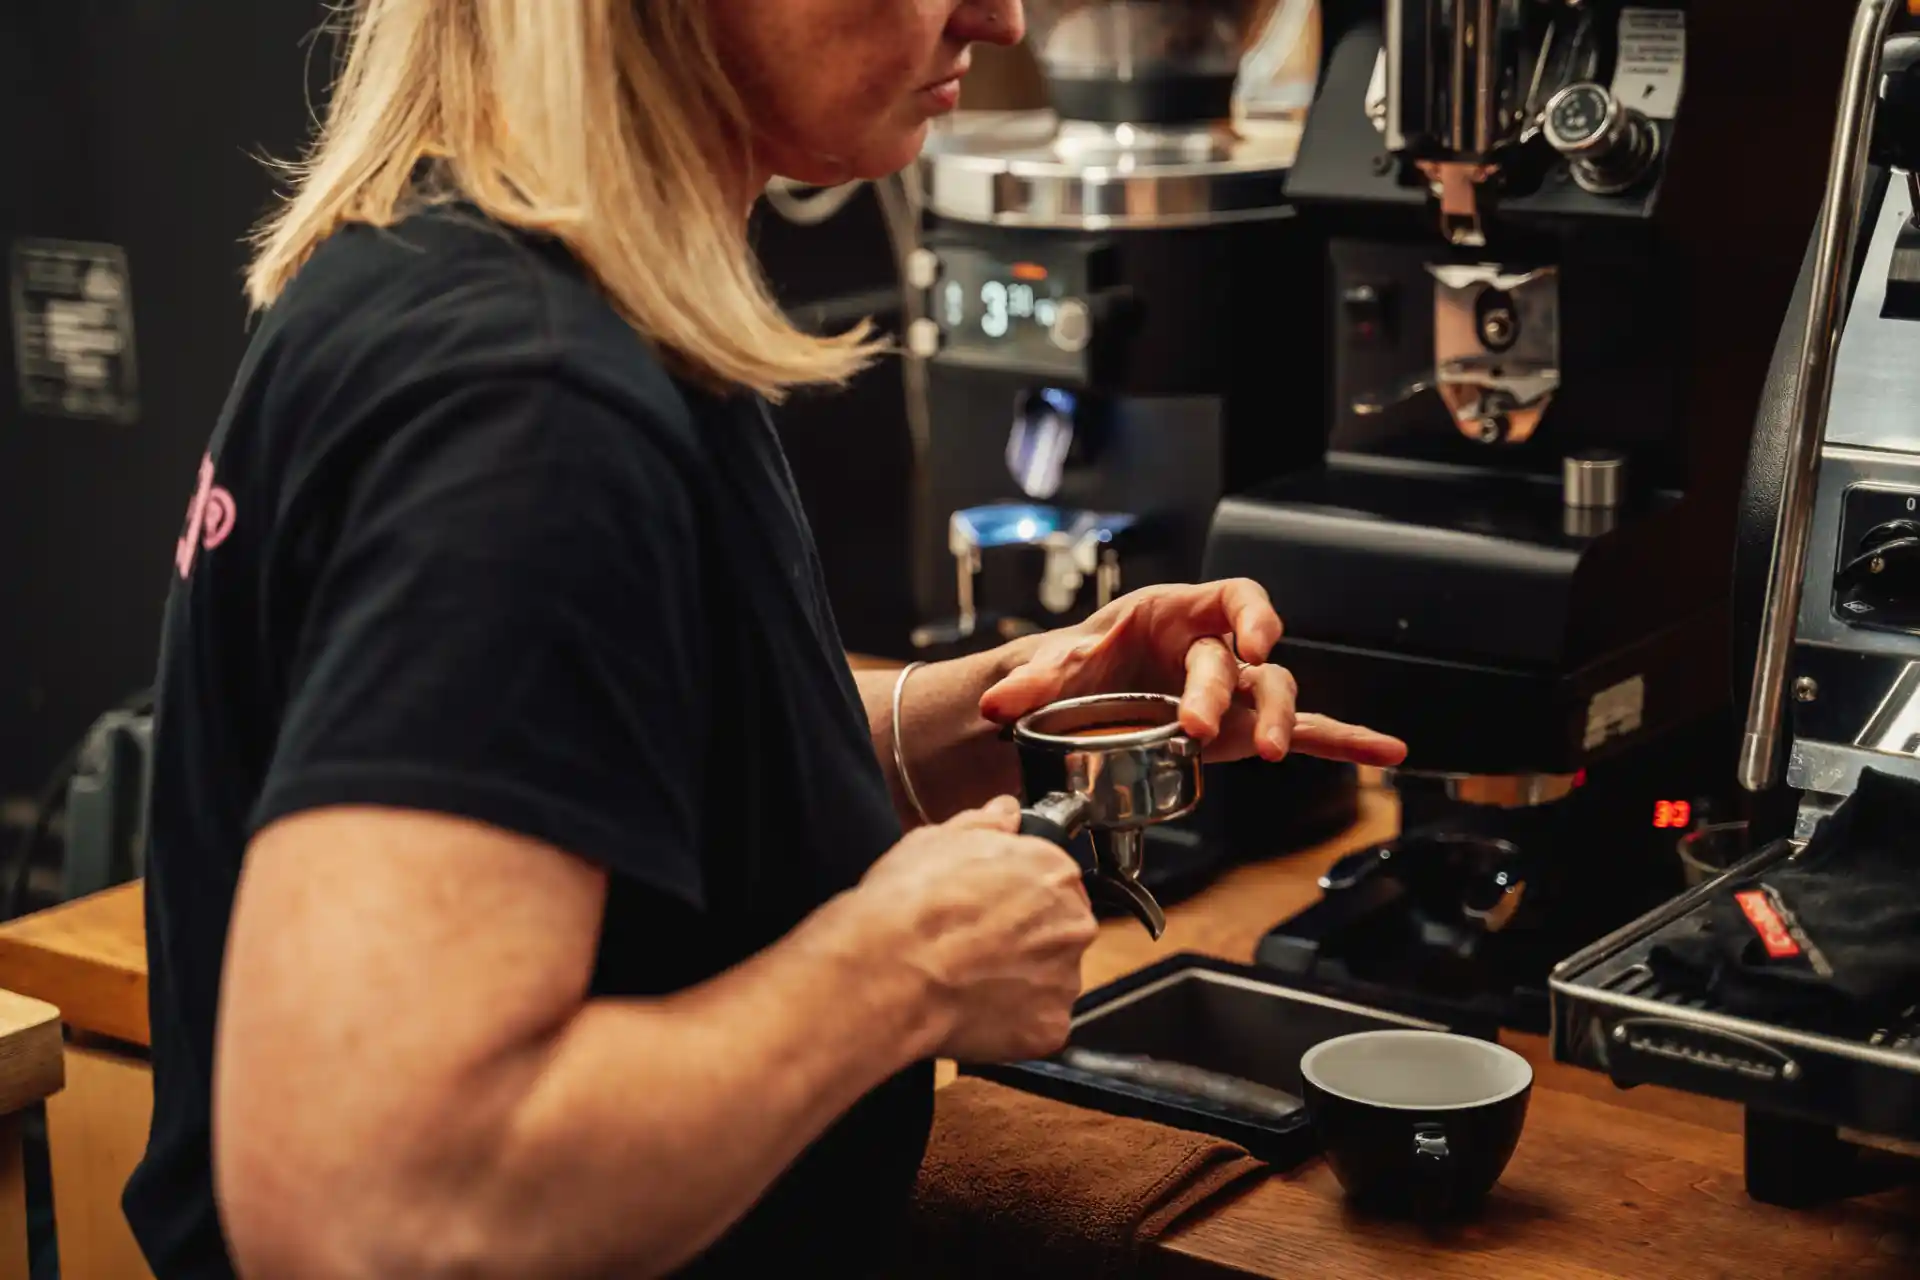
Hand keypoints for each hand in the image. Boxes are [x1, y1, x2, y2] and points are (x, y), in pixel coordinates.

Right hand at [855, 796, 1096, 1062]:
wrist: (889, 969)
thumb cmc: (909, 903)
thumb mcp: (935, 840)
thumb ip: (983, 825)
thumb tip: (1004, 812)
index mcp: (1053, 871)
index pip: (1054, 881)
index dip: (1018, 896)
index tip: (991, 907)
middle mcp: (1071, 923)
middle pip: (1059, 932)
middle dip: (1026, 939)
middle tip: (976, 946)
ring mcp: (1063, 980)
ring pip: (1050, 980)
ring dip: (1020, 982)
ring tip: (968, 980)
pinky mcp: (1049, 1027)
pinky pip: (1037, 1026)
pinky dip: (1012, 1023)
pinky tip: (973, 1010)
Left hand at [978, 580, 1408, 766]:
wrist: (1084, 698)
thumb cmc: (1086, 665)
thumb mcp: (1058, 667)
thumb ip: (1031, 681)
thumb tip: (996, 701)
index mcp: (1182, 614)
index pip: (1236, 598)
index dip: (1249, 615)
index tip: (1247, 641)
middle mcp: (1219, 649)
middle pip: (1243, 664)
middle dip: (1224, 692)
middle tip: (1197, 726)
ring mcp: (1236, 693)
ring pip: (1276, 697)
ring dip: (1280, 724)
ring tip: (1272, 754)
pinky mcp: (1243, 731)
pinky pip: (1305, 732)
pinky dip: (1345, 742)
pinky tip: (1386, 752)